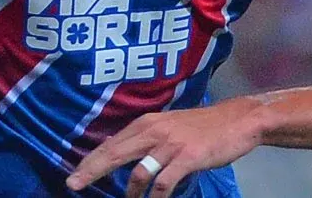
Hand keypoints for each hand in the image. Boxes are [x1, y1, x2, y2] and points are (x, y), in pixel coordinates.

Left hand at [66, 98, 262, 197]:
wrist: (237, 120)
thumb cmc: (202, 126)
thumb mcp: (168, 126)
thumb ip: (147, 138)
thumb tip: (123, 153)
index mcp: (147, 123)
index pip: (111, 143)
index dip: (91, 159)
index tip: (74, 174)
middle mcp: (154, 131)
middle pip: (115, 152)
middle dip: (92, 170)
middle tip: (73, 184)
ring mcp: (170, 144)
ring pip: (138, 171)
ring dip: (130, 192)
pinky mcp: (187, 158)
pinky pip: (164, 183)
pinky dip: (157, 197)